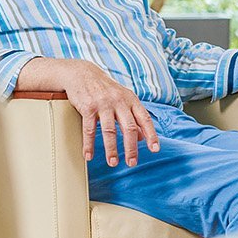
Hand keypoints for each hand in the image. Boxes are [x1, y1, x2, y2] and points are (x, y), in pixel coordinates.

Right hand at [20, 57, 160, 166]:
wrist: (83, 74)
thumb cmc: (106, 90)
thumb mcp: (124, 100)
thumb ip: (134, 117)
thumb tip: (142, 137)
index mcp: (131, 100)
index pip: (145, 119)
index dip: (151, 135)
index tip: (155, 149)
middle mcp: (119, 102)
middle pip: (129, 128)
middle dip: (131, 148)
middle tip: (132, 163)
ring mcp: (103, 104)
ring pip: (109, 131)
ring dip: (111, 149)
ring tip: (113, 162)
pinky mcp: (88, 107)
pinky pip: (89, 129)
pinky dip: (89, 144)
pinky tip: (88, 156)